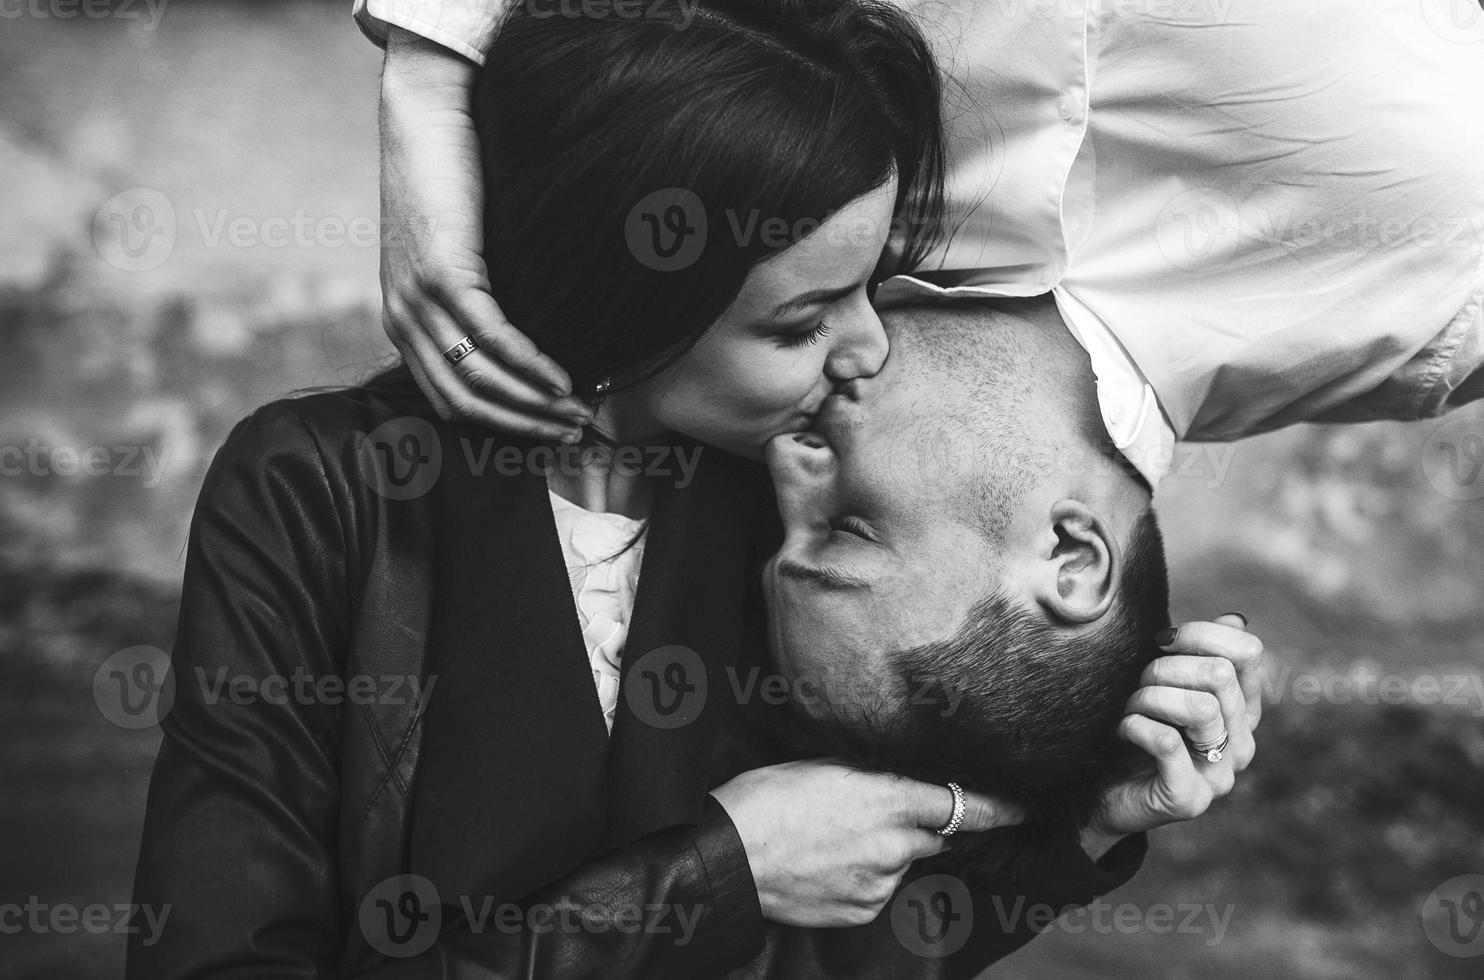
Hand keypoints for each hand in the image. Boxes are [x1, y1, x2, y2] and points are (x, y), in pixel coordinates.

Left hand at [379, 28, 590, 438]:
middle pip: (464, 402)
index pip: (449, 400)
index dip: (502, 426)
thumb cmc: (453, 177)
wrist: (428, 114)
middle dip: (524, 426)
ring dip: (533, 404)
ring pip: (477, 379)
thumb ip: (476, 296)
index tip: (550, 431)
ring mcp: (417, 298)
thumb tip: (528, 338)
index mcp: (402, 320)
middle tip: (575, 433)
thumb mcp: (457, 251)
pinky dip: (530, 366)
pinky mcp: (442, 272)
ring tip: (579, 412)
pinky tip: (563, 378)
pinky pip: (491, 337)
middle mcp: (402, 318)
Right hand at [710, 759, 1022, 926]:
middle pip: (934, 835)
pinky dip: (866, 876)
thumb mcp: (827, 765)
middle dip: (920, 825)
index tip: (1025, 807)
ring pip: (903, 863)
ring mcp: (880, 882)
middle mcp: (895, 844)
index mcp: (889, 797)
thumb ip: (878, 775)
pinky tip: (829, 862)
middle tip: (881, 813)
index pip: (963, 805)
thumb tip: (906, 779)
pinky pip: (880, 889)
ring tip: (836, 837)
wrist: (731, 855)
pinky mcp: (862, 909)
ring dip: (887, 851)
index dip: (999, 808)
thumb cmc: (769, 796)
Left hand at [1083, 613, 1262, 854]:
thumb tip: (1235, 619)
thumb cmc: (1131, 731)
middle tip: (1136, 686)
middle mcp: (1241, 743)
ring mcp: (1220, 775)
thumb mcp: (1164, 685)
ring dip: (1150, 698)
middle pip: (1218, 674)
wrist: (1099, 794)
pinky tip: (1123, 729)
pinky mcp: (1190, 798)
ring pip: (1200, 707)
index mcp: (1241, 710)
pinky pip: (1167, 742)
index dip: (1200, 634)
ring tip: (1129, 709)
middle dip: (1164, 668)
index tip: (1162, 642)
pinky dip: (1136, 726)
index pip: (1247, 652)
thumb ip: (1197, 655)